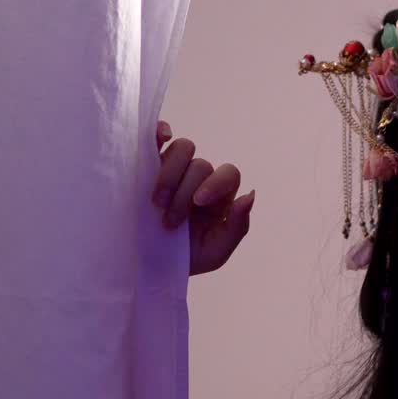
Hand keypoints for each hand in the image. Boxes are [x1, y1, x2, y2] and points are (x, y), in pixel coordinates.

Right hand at [153, 120, 254, 275]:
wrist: (148, 266)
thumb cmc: (186, 259)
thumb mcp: (215, 251)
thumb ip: (237, 226)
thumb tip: (250, 195)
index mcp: (220, 196)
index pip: (228, 174)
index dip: (215, 183)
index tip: (198, 202)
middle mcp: (200, 178)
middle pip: (201, 165)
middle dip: (183, 193)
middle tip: (168, 222)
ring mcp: (174, 169)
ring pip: (182, 149)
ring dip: (168, 174)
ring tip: (155, 203)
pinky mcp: (147, 165)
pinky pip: (157, 137)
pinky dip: (158, 132)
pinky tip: (158, 139)